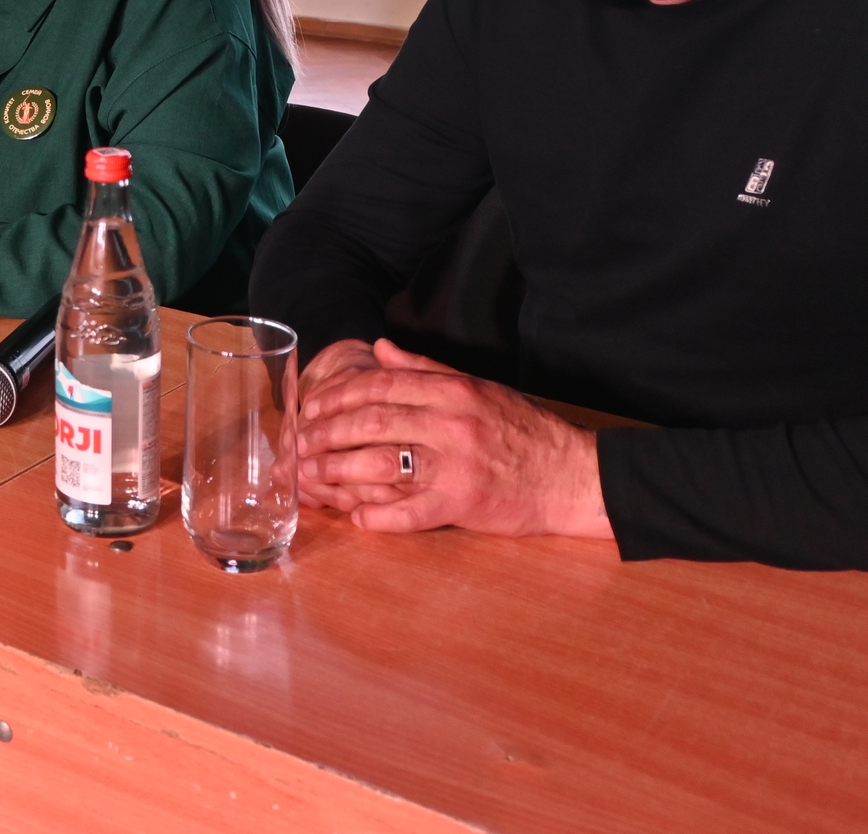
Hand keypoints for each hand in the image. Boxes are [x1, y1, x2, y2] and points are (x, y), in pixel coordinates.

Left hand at [295, 338, 612, 538]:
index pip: (378, 386)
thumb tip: (381, 349)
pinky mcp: (463, 503)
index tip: (309, 408)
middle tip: (296, 443)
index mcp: (451, 390)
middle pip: (370, 422)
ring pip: (380, 464)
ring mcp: (455, 465)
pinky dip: (378, 517)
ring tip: (308, 479)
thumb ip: (425, 368)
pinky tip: (356, 519)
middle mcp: (450, 422)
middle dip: (324, 433)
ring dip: (336, 473)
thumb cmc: (522, 430)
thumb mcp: (477, 388)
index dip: (335, 397)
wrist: (571, 475)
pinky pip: (409, 512)